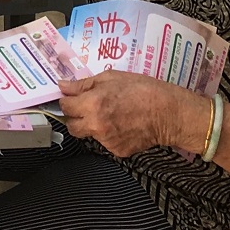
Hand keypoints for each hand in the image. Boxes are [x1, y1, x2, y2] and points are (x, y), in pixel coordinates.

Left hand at [58, 71, 195, 156]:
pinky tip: (122, 124)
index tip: (72, 97)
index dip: (66, 100)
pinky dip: (109, 133)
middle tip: (85, 107)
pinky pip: (105, 142)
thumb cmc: (140, 89)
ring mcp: (107, 141)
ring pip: (89, 134)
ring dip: (93, 124)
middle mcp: (96, 126)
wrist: (167, 112)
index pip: (65, 107)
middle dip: (74, 117)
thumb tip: (62, 86)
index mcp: (92, 104)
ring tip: (111, 113)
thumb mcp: (110, 77)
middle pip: (72, 127)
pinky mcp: (117, 151)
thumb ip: (83, 84)